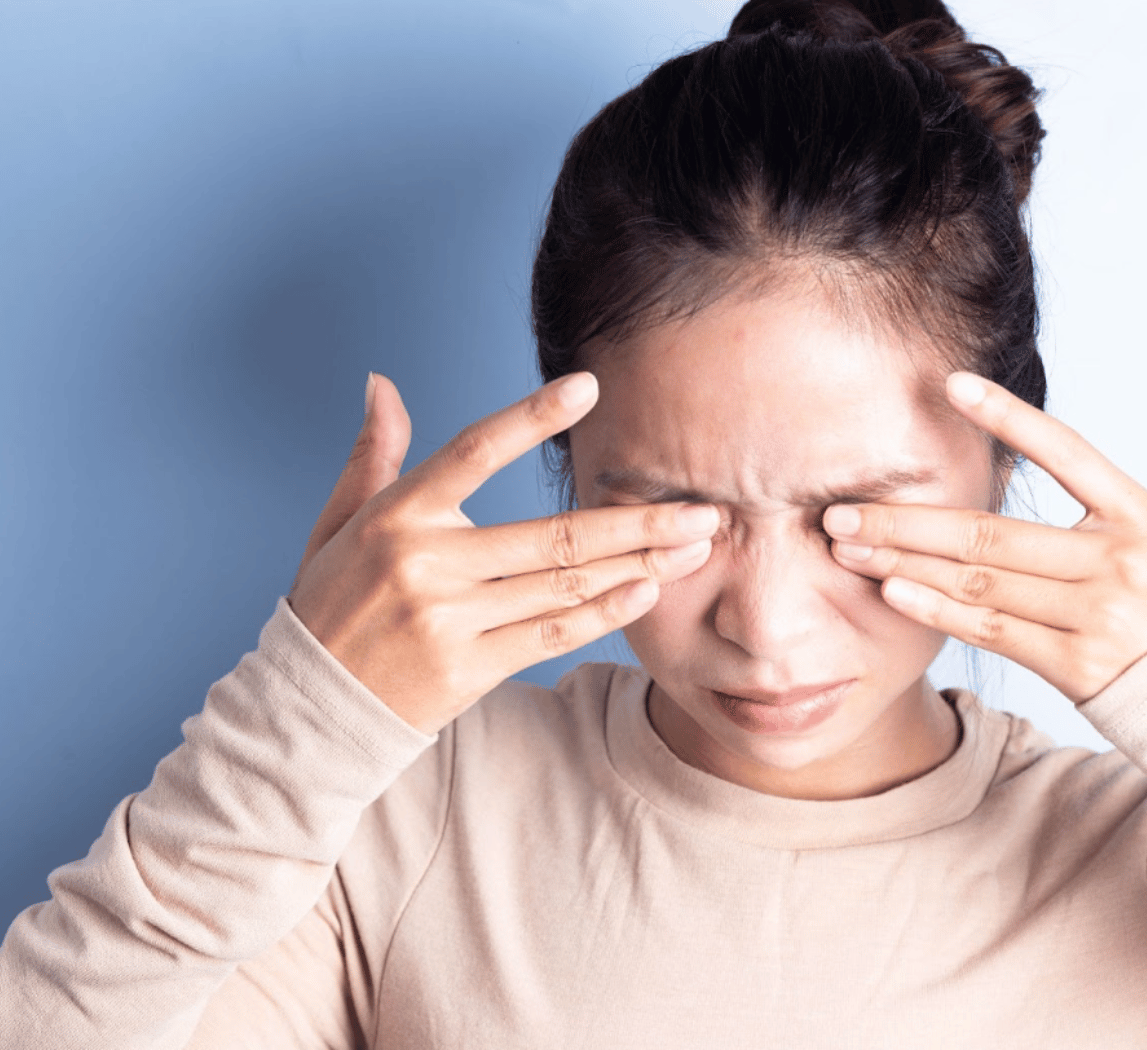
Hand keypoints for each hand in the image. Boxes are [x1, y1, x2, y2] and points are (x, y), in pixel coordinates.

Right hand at [286, 372, 718, 733]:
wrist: (308, 709)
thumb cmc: (330, 604)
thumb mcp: (338, 524)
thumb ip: (373, 455)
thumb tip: (381, 383)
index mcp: (396, 516)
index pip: (472, 452)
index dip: (530, 418)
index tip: (588, 386)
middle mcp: (426, 564)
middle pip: (552, 534)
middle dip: (638, 520)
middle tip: (704, 509)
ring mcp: (450, 620)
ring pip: (564, 585)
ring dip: (639, 563)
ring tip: (695, 546)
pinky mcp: (470, 669)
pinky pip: (552, 634)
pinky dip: (605, 613)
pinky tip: (648, 588)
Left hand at [822, 371, 1146, 703]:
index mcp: (1143, 518)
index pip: (1065, 453)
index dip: (1007, 418)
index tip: (948, 386)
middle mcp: (1112, 563)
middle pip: (991, 532)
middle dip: (907, 519)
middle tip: (841, 507)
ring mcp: (1091, 617)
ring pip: (980, 582)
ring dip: (905, 562)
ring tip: (846, 546)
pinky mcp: (1074, 666)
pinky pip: (992, 633)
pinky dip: (938, 611)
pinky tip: (891, 592)